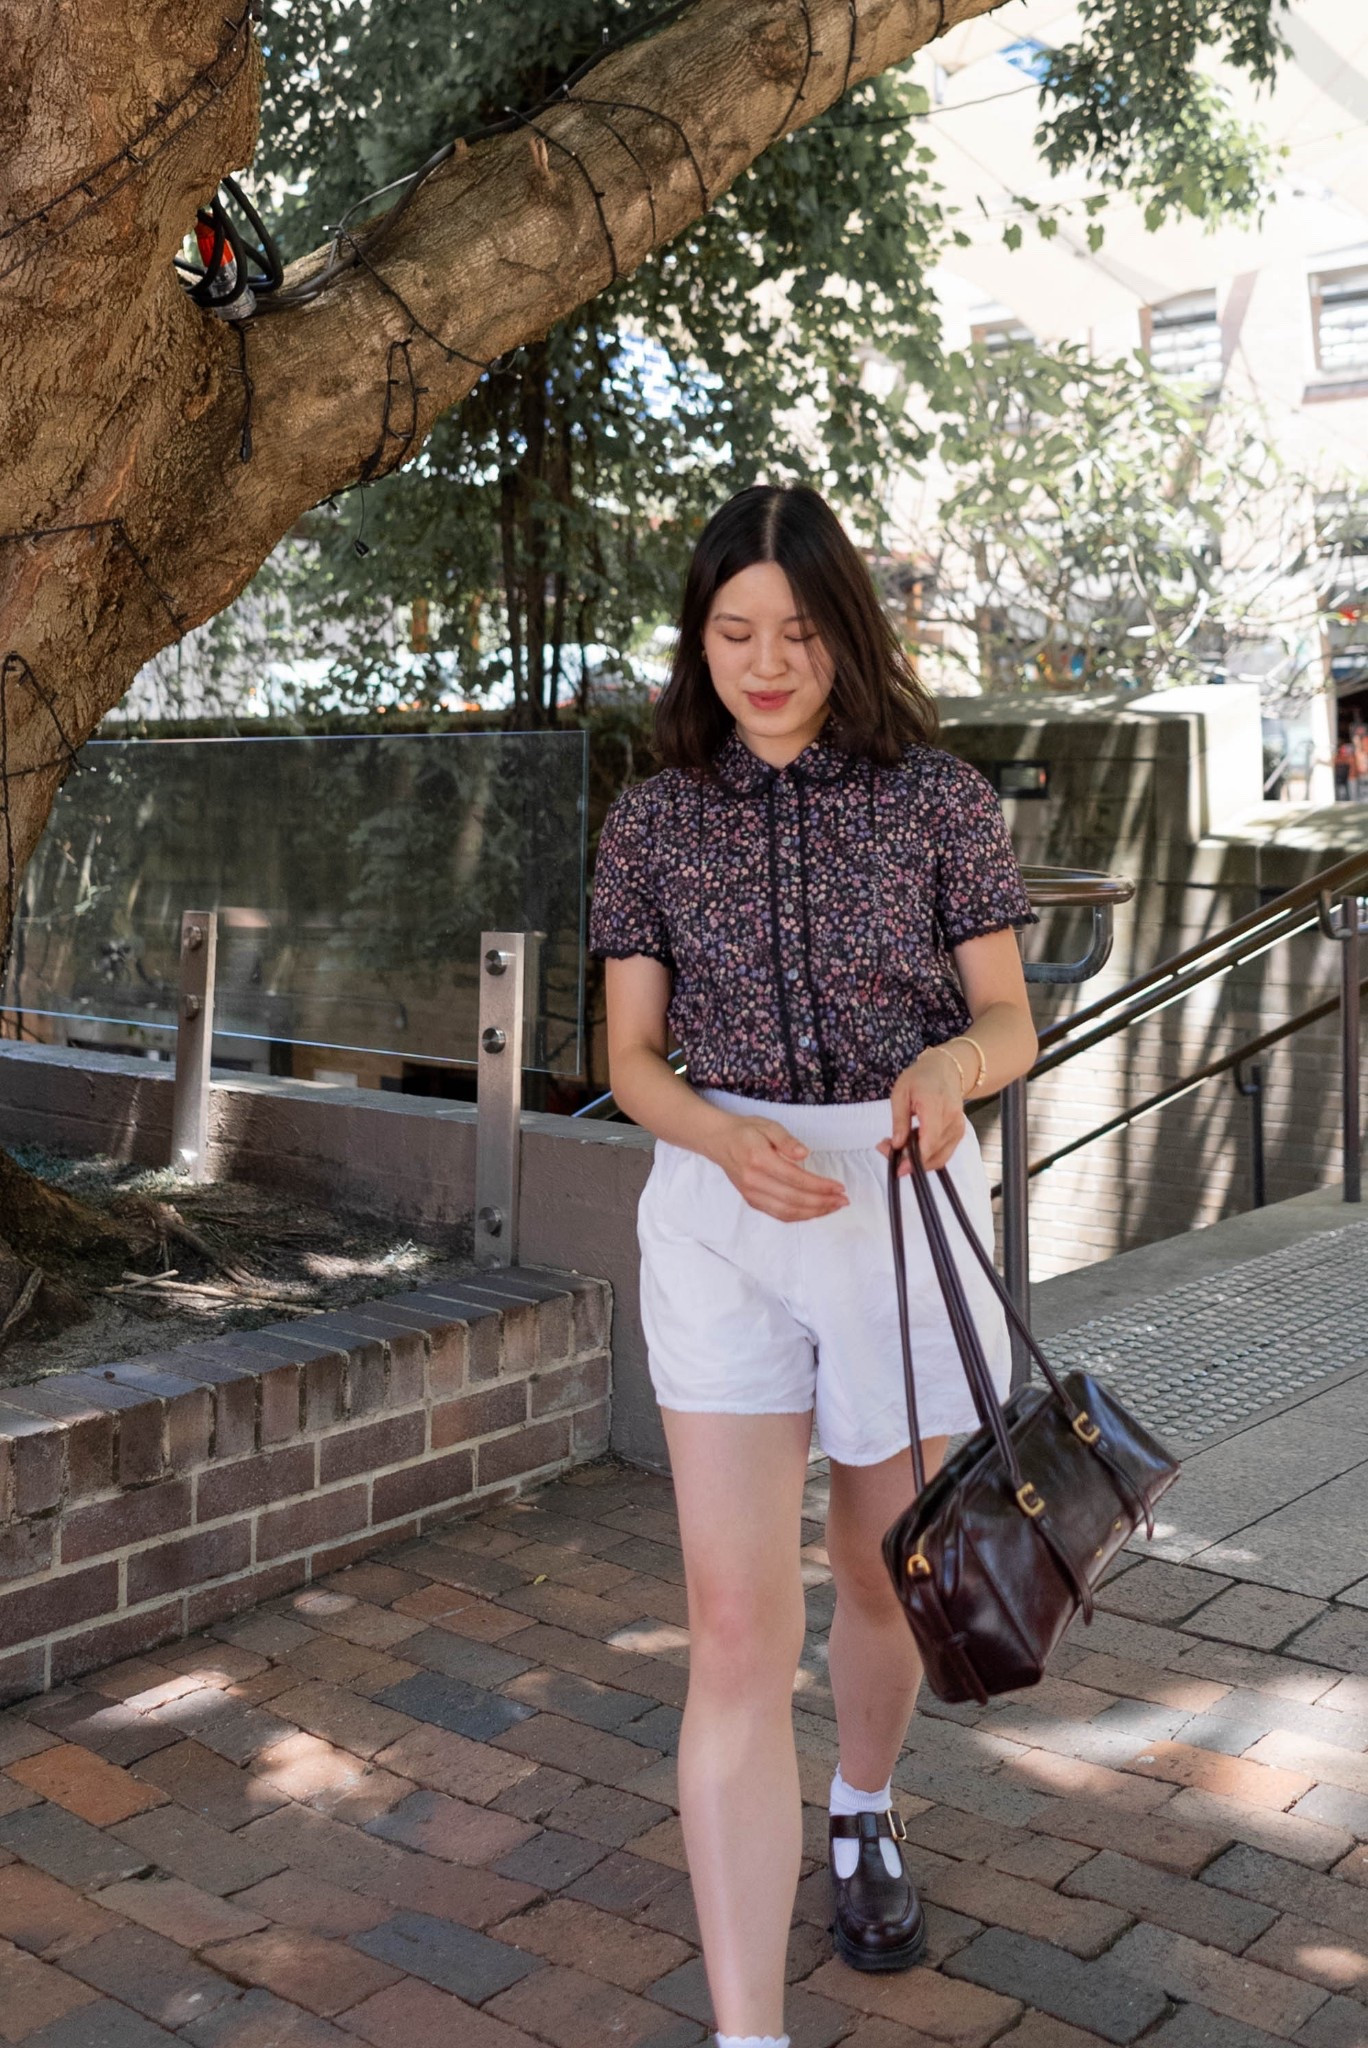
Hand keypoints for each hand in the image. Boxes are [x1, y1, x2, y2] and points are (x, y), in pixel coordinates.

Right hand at [707, 1114, 849, 1222]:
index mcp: (759, 1160)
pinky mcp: (752, 1201)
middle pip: (794, 1199)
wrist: (719, 1141)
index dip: (820, 1186)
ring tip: (834, 1207)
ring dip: (814, 1213)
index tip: (839, 1187)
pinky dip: (800, 1216)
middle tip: (843, 1200)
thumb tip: (805, 1154)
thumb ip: (787, 1140)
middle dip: (822, 1203)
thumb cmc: (747, 1131)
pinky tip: (815, 1211)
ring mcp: (751, 1194)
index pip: (796, 1179)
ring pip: (787, 1212)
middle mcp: (754, 1181)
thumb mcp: (768, 1126)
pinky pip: (779, 1214)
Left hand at [877, 1050, 965, 1176]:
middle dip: (909, 1160)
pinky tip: (912, 1144)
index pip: (929, 1141)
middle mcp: (951, 1120)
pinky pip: (944, 1153)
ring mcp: (958, 1128)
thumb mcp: (900, 1093)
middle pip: (933, 1153)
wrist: (946, 1069)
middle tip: (886, 1149)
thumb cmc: (920, 1078)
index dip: (914, 1159)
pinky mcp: (959, 1133)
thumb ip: (899, 1120)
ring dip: (917, 1160)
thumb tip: (897, 1145)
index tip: (897, 1169)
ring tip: (896, 1146)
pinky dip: (927, 1156)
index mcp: (935, 1106)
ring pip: (939, 1157)